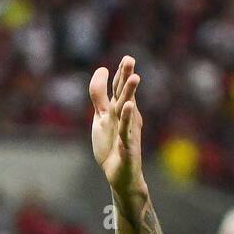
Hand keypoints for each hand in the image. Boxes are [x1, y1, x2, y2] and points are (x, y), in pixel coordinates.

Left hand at [89, 55, 145, 195]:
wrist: (120, 174)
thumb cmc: (111, 145)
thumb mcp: (101, 117)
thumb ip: (99, 95)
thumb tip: (101, 69)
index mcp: (119, 109)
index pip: (118, 88)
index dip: (119, 74)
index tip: (124, 59)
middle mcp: (126, 117)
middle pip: (124, 93)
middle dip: (126, 76)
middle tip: (130, 59)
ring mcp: (128, 130)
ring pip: (128, 110)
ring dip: (130, 93)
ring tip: (135, 78)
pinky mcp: (128, 146)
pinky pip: (127, 131)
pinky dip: (127, 119)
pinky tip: (130, 107)